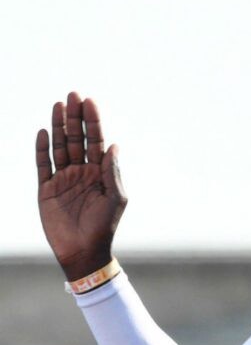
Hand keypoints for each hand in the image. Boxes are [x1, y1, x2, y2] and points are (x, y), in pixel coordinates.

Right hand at [36, 93, 126, 280]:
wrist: (84, 250)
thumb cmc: (104, 226)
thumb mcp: (115, 198)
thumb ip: (112, 172)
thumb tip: (114, 145)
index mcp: (100, 172)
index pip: (96, 140)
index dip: (93, 121)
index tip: (90, 101)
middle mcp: (82, 171)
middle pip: (76, 138)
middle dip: (75, 117)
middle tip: (73, 94)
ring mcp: (63, 178)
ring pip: (59, 146)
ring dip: (58, 126)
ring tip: (59, 105)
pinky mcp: (47, 189)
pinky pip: (43, 164)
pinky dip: (42, 148)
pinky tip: (43, 132)